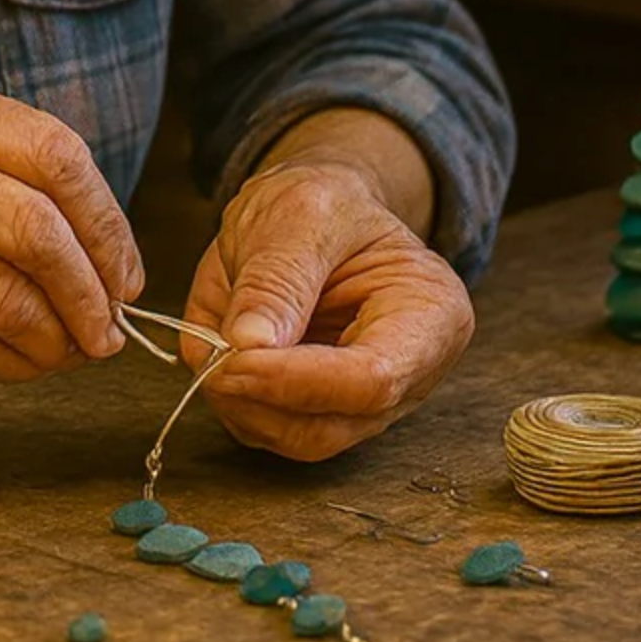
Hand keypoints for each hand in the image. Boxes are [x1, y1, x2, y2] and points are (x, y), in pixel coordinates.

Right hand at [0, 51, 143, 383]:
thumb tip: (104, 244)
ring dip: (58, 337)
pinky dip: (13, 363)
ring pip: (8, 296)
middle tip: (110, 323)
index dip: (107, 220)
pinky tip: (26, 362)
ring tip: (73, 348)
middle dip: (93, 289)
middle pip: (38, 228)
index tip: (124, 266)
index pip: (52, 152)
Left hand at [183, 157, 472, 460]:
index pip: (374, 379)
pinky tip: (225, 351)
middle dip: (260, 397)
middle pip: (334, 425)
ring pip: (299, 439)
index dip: (296, 381)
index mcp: (431, 315)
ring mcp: (369, 403)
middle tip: (209, 356)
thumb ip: (275, 279)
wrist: (319, 208)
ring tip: (216, 339)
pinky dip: (236, 400)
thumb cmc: (324, 202)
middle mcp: (411, 374)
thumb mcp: (298, 213)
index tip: (230, 359)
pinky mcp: (325, 412)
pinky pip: (273, 430)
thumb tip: (246, 345)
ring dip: (241, 402)